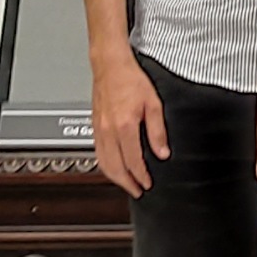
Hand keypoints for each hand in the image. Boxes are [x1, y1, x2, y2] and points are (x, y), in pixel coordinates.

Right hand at [91, 49, 168, 199]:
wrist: (110, 65)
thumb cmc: (131, 80)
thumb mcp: (154, 104)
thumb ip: (158, 130)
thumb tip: (162, 152)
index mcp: (124, 126)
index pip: (132, 161)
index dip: (141, 176)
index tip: (148, 184)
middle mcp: (108, 131)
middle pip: (115, 167)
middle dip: (126, 183)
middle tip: (137, 191)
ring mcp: (99, 129)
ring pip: (103, 162)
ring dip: (114, 177)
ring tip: (126, 184)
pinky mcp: (95, 126)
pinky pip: (98, 152)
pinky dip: (105, 165)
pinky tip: (113, 166)